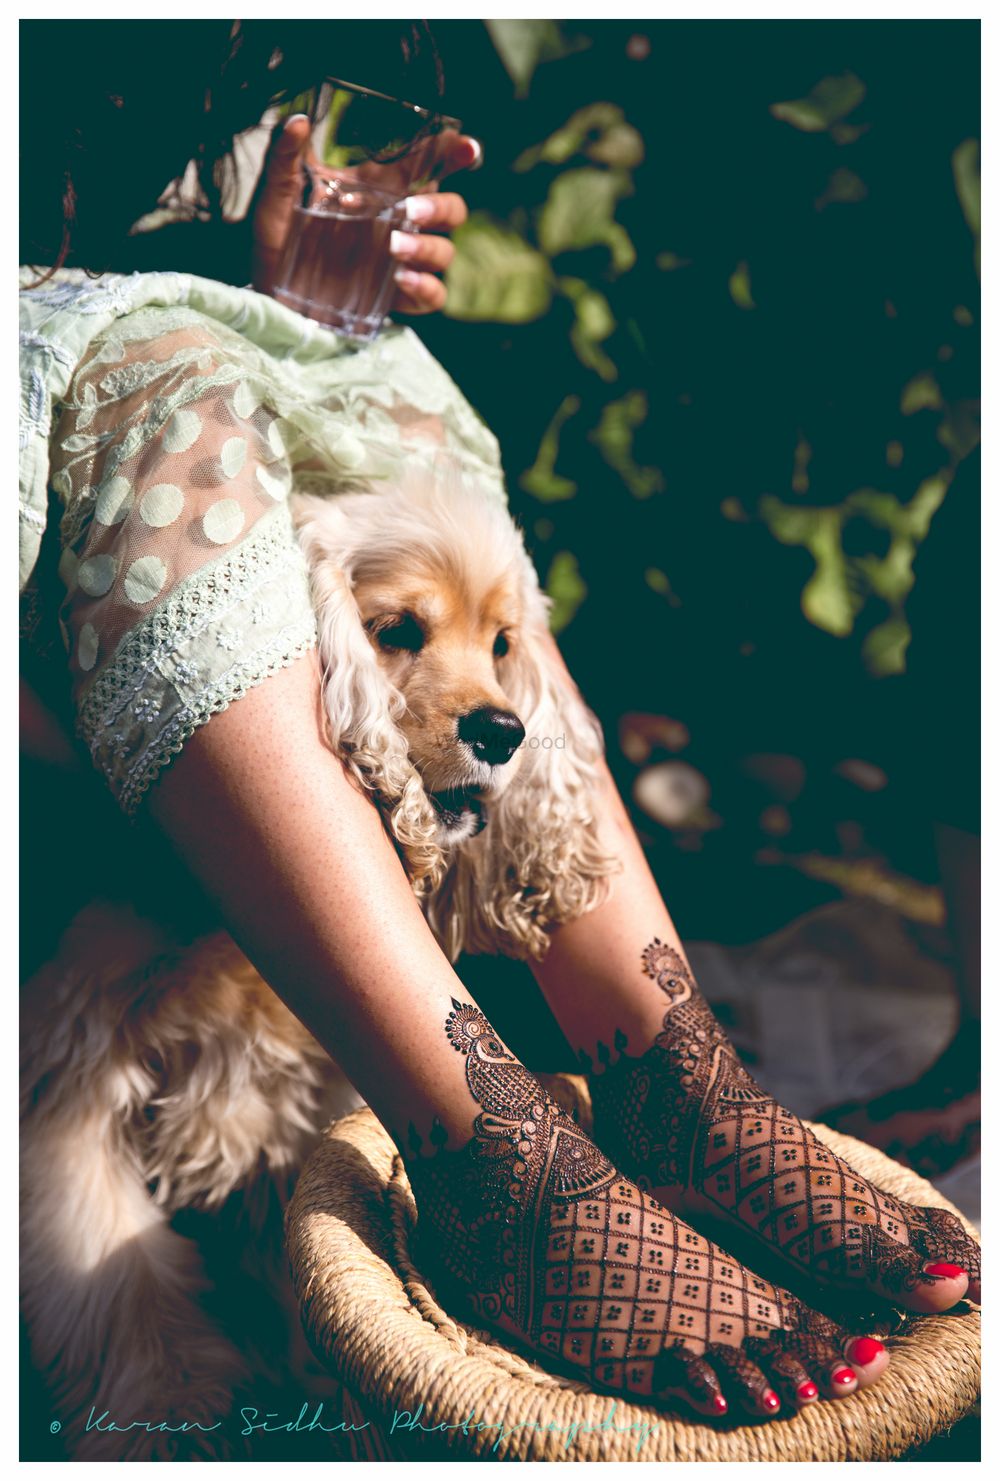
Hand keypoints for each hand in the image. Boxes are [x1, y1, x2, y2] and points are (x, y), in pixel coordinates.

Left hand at [251, 115, 478, 313]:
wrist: (268, 292)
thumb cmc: (276, 239)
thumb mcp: (276, 192)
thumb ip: (285, 155)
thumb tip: (299, 120)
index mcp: (378, 189)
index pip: (427, 164)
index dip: (453, 152)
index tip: (466, 147)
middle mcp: (397, 223)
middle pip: (450, 210)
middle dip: (442, 206)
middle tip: (411, 209)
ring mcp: (399, 262)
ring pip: (444, 252)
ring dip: (427, 247)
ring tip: (394, 248)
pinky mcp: (394, 298)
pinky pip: (433, 295)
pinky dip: (425, 288)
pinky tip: (402, 280)